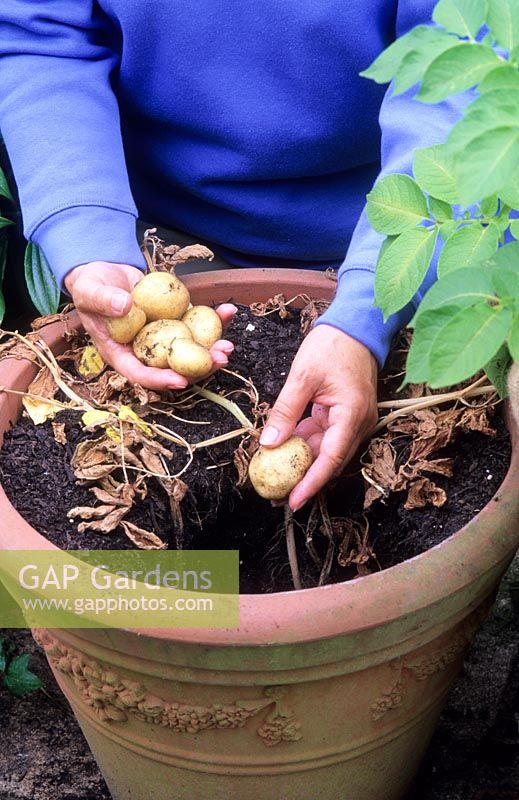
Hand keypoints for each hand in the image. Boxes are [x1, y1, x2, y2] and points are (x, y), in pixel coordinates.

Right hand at [64, 261, 235, 389]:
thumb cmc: (90, 285)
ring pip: (189, 350)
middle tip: (219, 361)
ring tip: (229, 346)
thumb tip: (125, 306)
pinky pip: (197, 324)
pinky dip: (214, 320)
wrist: (105, 271)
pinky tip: (228, 311)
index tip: (181, 380)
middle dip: (198, 368)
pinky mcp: (176, 321)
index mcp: (121, 353)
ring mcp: (163, 337)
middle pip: (172, 367)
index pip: (140, 373)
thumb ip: (102, 300)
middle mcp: (145, 350)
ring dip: (211, 350)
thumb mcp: (89, 291)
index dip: (160, 380)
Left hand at [260, 324, 377, 510]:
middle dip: (304, 481)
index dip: (311, 484)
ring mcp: (355, 420)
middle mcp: (359, 423)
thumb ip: (285, 411)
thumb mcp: (302, 377)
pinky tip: (285, 452)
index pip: (331, 459)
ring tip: (276, 479)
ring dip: (303, 464)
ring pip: (327, 450)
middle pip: (330, 461)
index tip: (293, 501)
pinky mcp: (347, 415)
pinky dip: (306, 445)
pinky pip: (326, 436)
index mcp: (352, 415)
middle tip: (277, 497)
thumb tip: (268, 443)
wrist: (357, 326)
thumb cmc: (332, 345)